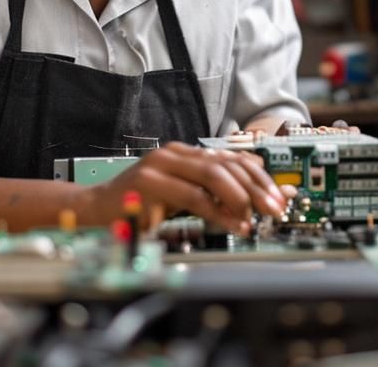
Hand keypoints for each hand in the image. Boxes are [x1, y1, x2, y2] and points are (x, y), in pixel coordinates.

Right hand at [80, 142, 290, 233]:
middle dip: (256, 188)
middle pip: (227, 164)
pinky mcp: (149, 184)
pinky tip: (230, 224)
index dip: (260, 176)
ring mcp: (160, 165)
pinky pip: (192, 196)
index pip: (233, 157)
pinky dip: (216, 212)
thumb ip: (213, 192)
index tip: (279, 196)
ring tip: (252, 219)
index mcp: (186, 152)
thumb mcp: (184, 195)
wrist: (98, 209)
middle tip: (274, 208)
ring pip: (212, 175)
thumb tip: (256, 196)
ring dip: (239, 199)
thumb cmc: (142, 204)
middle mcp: (175, 153)